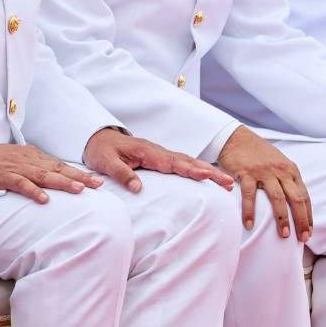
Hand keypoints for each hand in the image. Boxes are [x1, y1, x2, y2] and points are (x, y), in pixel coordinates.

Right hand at [0, 141, 102, 201]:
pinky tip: (45, 199)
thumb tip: (51, 179)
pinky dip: (33, 191)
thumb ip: (32, 168)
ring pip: (43, 175)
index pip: (59, 165)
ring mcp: (15, 166)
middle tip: (98, 185)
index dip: (79, 173)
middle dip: (79, 177)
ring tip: (79, 190)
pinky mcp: (2, 175)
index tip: (97, 181)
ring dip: (62, 182)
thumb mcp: (15, 161)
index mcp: (31, 156)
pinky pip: (20, 183)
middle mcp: (26, 159)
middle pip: (57, 169)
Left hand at [83, 128, 235, 192]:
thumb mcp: (105, 162)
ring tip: (227, 183)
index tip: (207, 175)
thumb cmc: (101, 151)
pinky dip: (196, 169)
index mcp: (146, 151)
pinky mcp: (159, 159)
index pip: (172, 162)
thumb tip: (138, 187)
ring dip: (207, 171)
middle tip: (228, 183)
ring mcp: (159, 154)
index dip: (190, 169)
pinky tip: (208, 177)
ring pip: (187, 161)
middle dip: (208, 171)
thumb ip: (121, 173)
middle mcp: (156, 151)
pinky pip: (181, 163)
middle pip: (186, 161)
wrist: (96, 139)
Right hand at [217, 126, 311, 240]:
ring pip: (277, 198)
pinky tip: (249, 224)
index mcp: (291, 170)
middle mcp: (280, 171)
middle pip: (296, 199)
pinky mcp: (246, 172)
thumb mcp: (278, 162)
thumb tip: (295, 203)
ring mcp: (264, 171)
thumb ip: (287, 179)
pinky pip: (250, 195)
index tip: (309, 232)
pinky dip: (250, 211)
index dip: (308, 216)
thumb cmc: (257, 153)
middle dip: (301, 221)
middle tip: (302, 238)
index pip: (304, 197)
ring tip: (283, 235)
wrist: (236, 137)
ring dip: (282, 218)